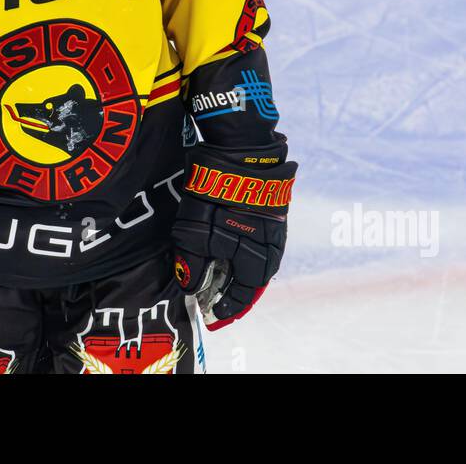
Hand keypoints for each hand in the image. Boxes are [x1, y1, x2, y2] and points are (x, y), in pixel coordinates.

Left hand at [171, 133, 295, 329]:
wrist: (239, 148)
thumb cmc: (213, 191)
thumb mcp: (194, 230)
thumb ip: (193, 263)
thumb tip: (192, 288)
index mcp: (254, 255)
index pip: (244, 293)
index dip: (227, 307)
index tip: (212, 317)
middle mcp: (270, 244)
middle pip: (256, 280)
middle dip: (238, 294)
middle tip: (221, 303)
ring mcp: (273, 225)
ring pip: (262, 261)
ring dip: (246, 274)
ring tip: (229, 282)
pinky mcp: (272, 209)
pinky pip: (264, 242)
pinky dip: (251, 253)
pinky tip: (238, 252)